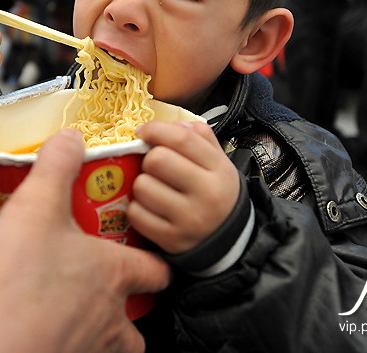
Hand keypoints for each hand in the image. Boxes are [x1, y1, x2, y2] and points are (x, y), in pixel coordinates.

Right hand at [0, 129, 170, 352]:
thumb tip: (72, 139)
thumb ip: (55, 168)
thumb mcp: (34, 209)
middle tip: (104, 289)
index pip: (156, 269)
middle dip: (128, 306)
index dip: (153, 260)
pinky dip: (72, 347)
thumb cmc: (15, 286)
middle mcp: (111, 318)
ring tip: (76, 314)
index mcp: (113, 273)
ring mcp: (91, 350)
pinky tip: (48, 332)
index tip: (143, 250)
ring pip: (116, 346)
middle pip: (139, 319)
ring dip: (103, 332)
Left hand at [129, 121, 239, 253]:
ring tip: (154, 188)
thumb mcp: (219, 163)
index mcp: (219, 170)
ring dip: (142, 184)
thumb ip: (199, 138)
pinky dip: (138, 208)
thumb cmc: (216, 194)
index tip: (144, 131)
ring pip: (142, 186)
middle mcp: (207, 194)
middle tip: (154, 166)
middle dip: (149, 159)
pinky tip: (151, 208)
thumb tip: (171, 125)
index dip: (155, 129)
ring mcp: (189, 219)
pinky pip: (137, 214)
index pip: (181, 138)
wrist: (229, 241)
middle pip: (157, 160)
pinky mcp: (171, 239)